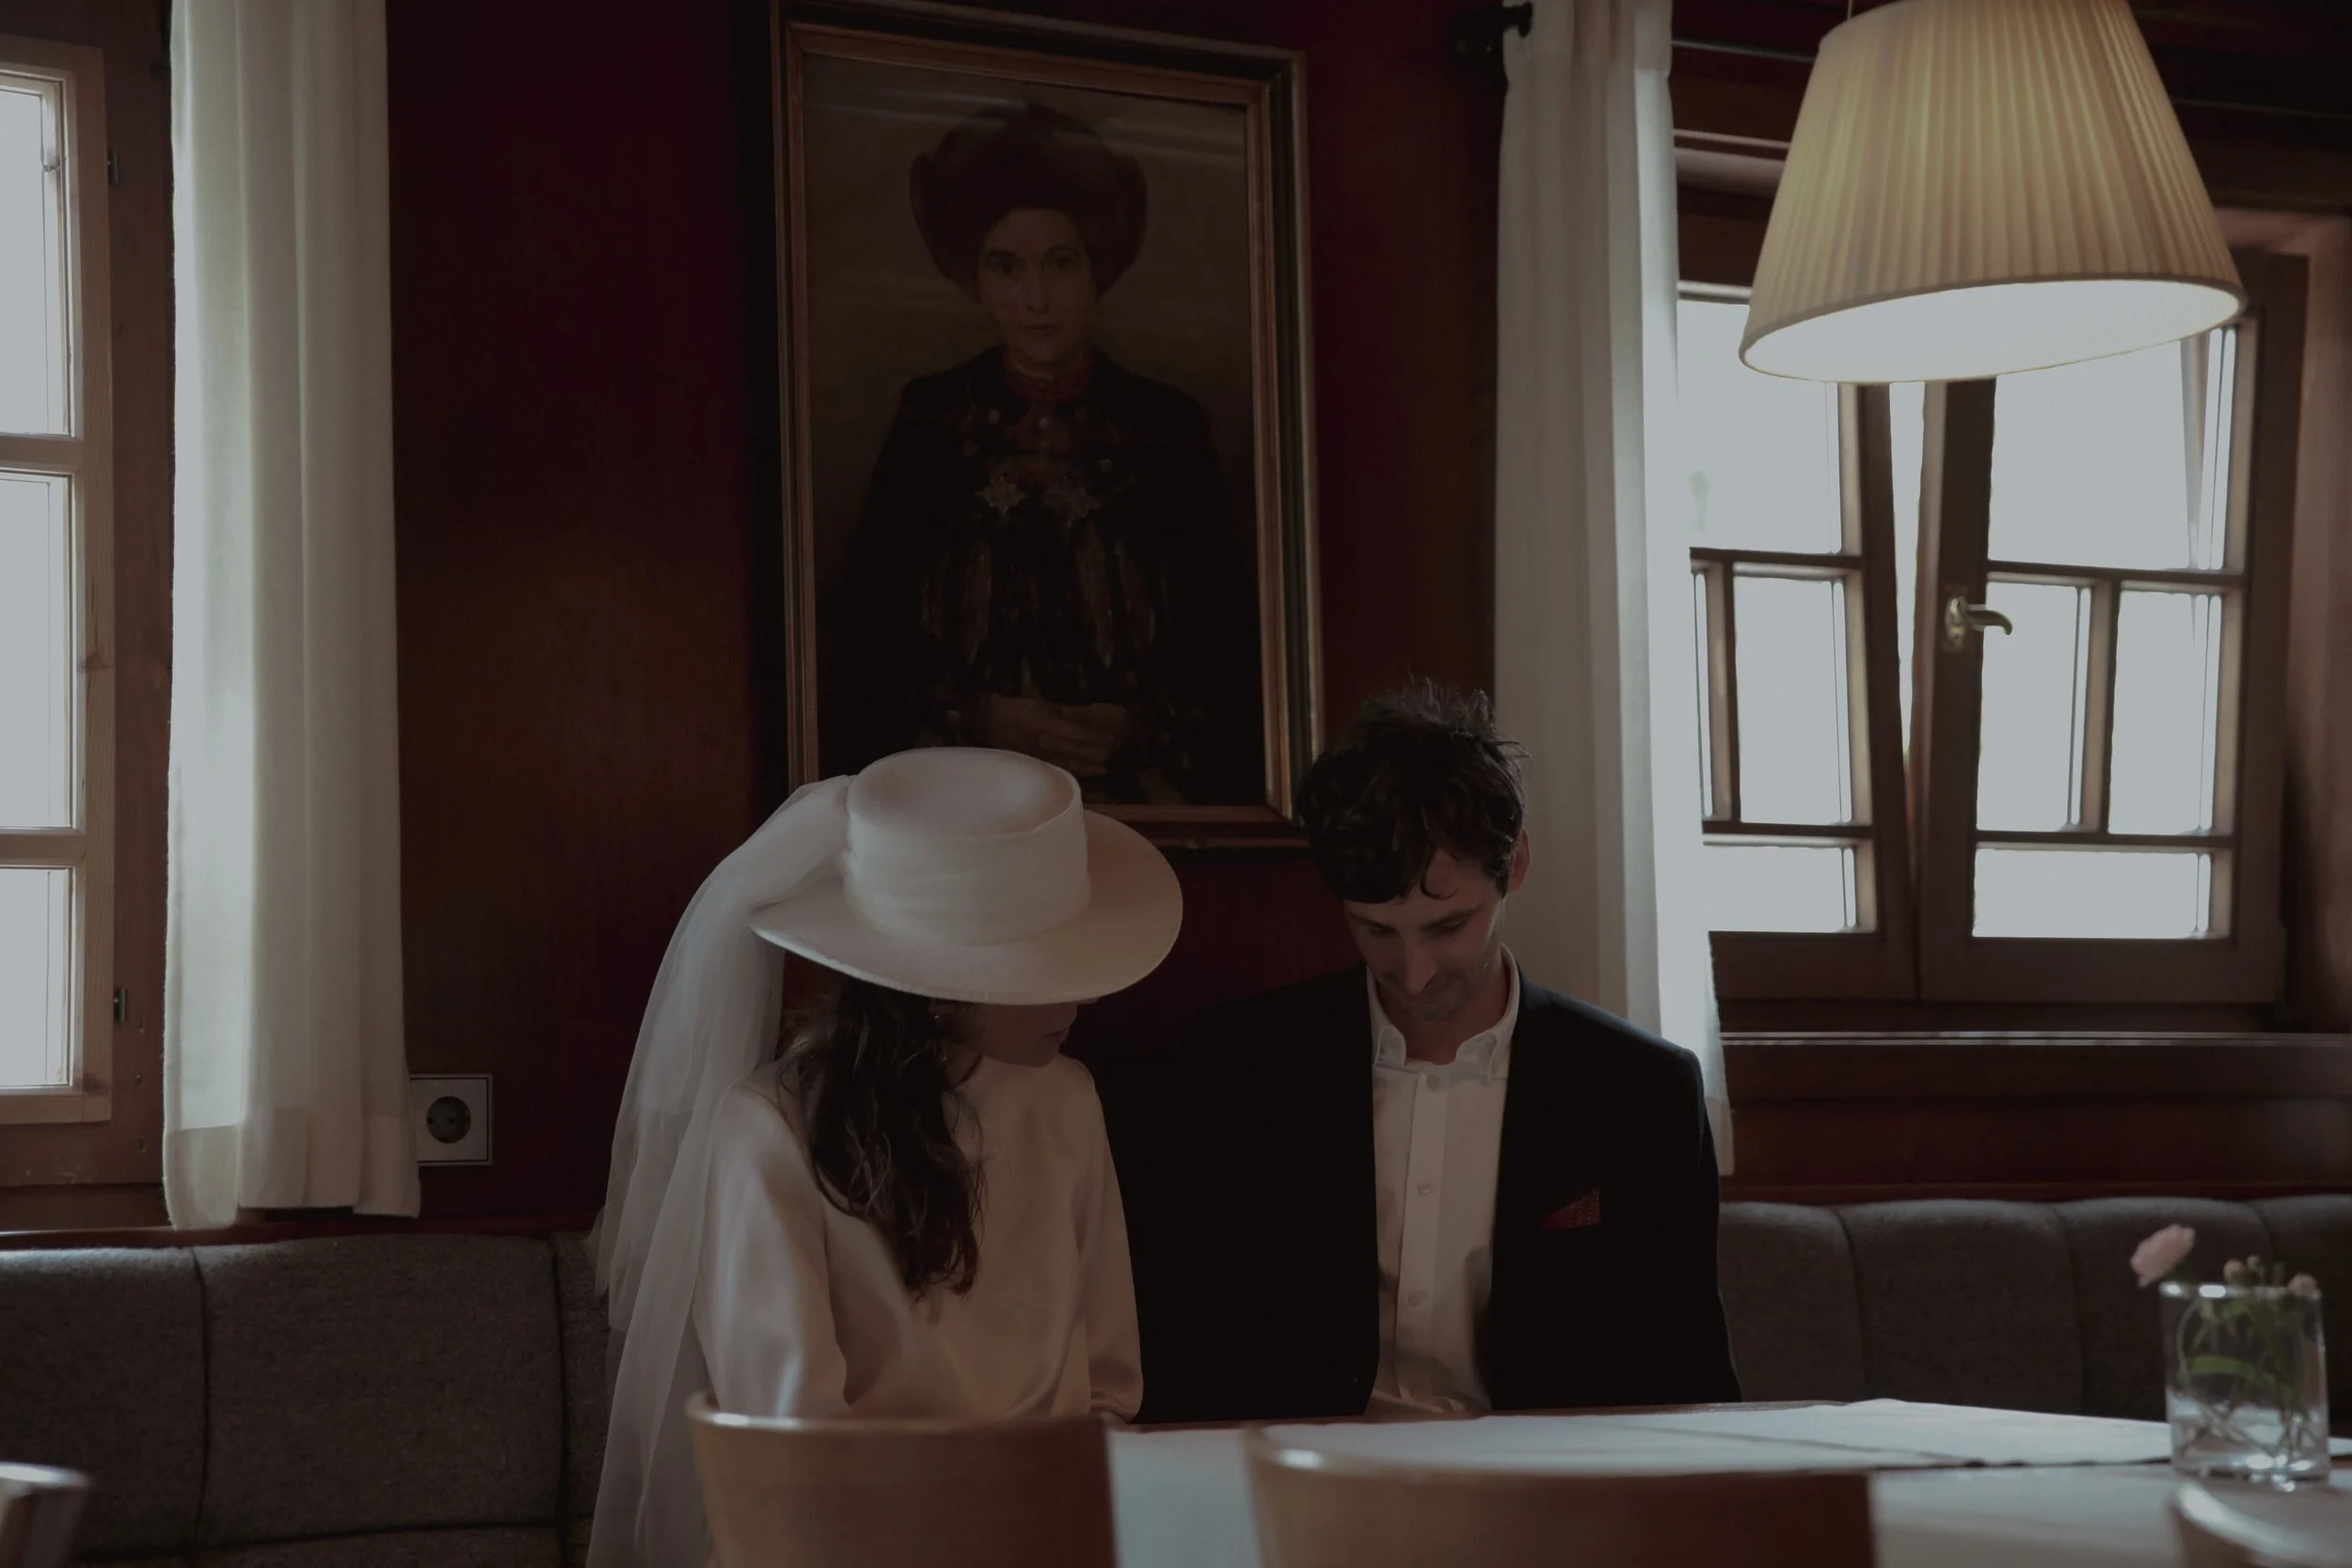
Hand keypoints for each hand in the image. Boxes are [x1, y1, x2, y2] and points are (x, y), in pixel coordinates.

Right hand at [976, 696, 1130, 777]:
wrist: (985, 721)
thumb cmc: (1013, 708)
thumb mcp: (1039, 704)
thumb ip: (1062, 711)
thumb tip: (1086, 716)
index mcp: (1044, 723)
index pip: (1075, 733)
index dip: (1093, 736)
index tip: (1109, 738)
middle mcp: (1042, 742)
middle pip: (1074, 750)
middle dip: (1094, 753)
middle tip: (1111, 754)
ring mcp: (1037, 755)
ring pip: (1066, 763)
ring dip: (1086, 766)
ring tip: (1103, 769)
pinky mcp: (1032, 762)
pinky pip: (1055, 768)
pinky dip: (1070, 771)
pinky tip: (1081, 773)